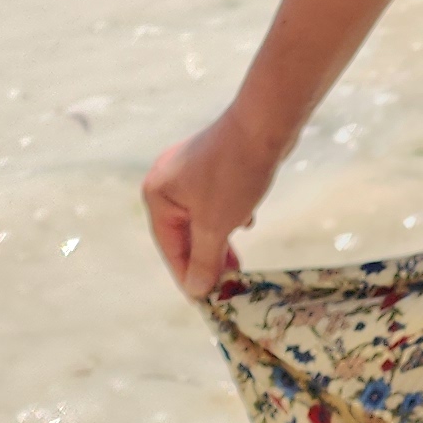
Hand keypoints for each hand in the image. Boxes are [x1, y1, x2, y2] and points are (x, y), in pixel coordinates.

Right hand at [143, 111, 284, 301]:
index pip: (169, 246)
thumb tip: (196, 290)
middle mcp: (167, 180)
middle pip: (184, 231)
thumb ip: (204, 259)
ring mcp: (190, 168)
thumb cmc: (235, 174)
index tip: (204, 300)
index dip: (188, 275)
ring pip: (202, 216)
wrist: (265, 122)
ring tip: (237, 263)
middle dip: (206, 257)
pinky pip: (216, 199)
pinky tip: (246, 220)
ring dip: (219, 238)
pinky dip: (228, 214)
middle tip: (225, 285)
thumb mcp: (217, 224)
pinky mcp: (214, 162)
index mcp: (157, 194)